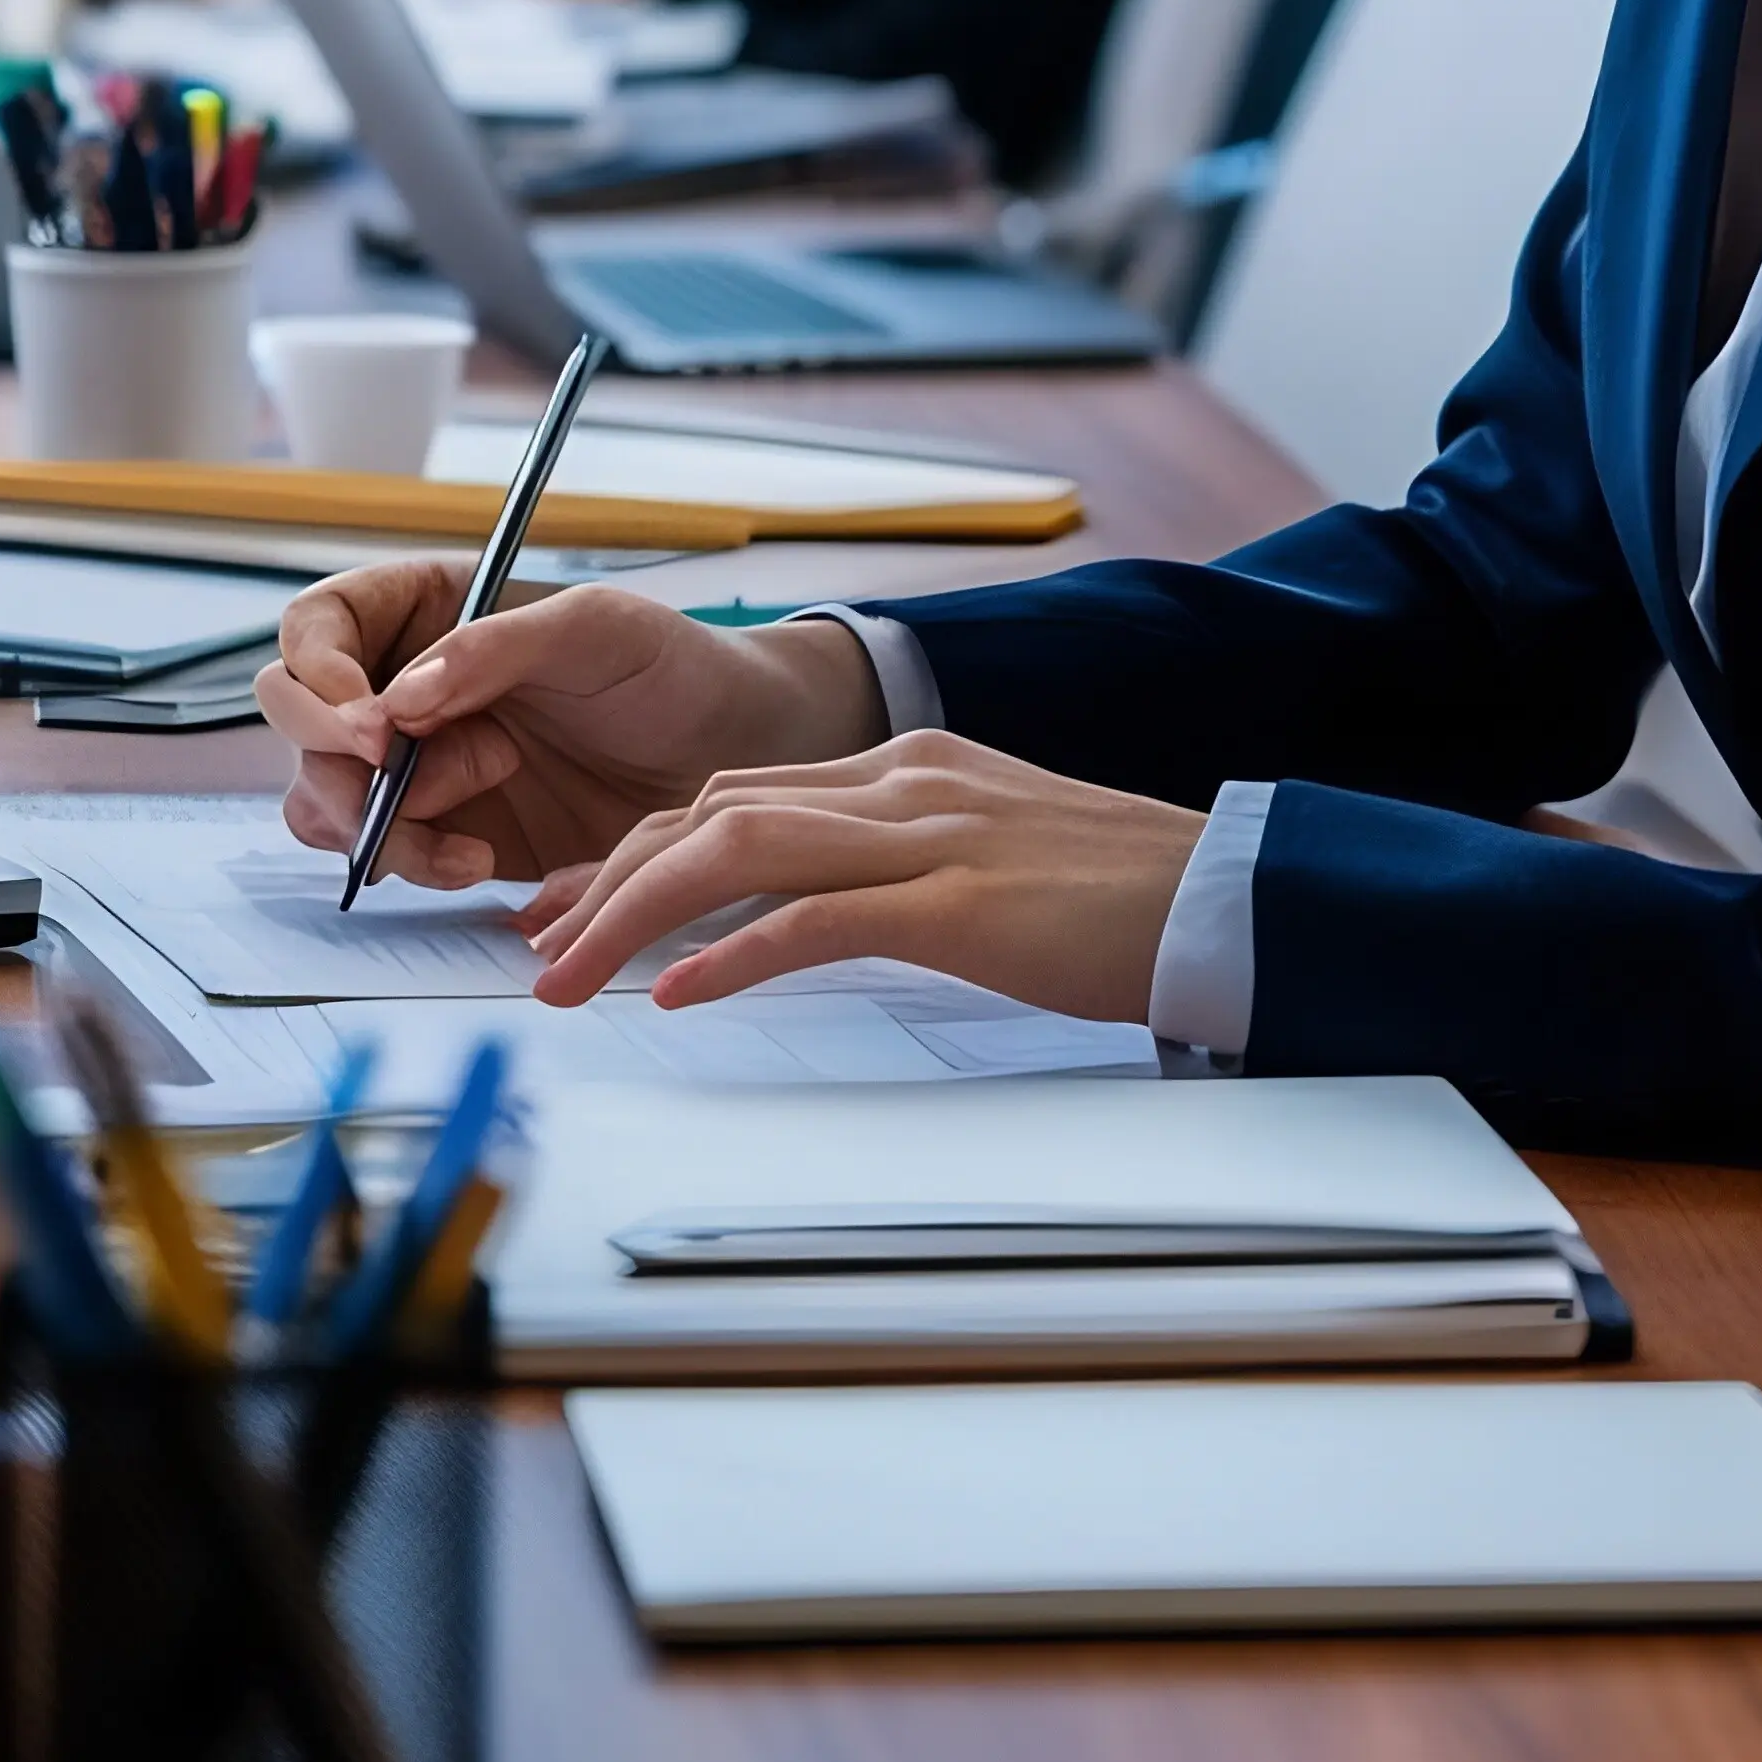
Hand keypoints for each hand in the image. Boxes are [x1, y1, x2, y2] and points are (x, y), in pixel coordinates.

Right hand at [259, 563, 880, 888]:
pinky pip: (383, 857)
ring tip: (465, 833)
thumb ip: (495, 648)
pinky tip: (478, 865)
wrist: (731, 761)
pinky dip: (414, 866)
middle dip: (337, 762)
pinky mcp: (443, 833)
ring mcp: (418, 764)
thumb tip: (403, 694)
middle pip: (301, 721)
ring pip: (325, 800)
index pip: (318, 628)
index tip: (371, 722)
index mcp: (425, 609)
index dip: (319, 675)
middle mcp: (403, 685)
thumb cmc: (670, 667)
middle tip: (399, 780)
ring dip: (378, 825)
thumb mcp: (595, 630)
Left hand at [522, 732, 1205, 1027]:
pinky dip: (731, 955)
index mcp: (907, 766)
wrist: (1224, 896)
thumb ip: (898, 869)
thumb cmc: (1116, 897)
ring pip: (737, 851)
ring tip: (570, 976)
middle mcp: (902, 782)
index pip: (735, 794)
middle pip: (711, 813)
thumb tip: (802, 917)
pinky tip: (677, 995)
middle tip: (536, 944)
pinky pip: (814, 920)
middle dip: (607, 880)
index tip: (574, 902)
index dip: (638, 849)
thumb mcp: (988, 861)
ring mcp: (927, 835)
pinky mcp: (957, 903)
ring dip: (634, 916)